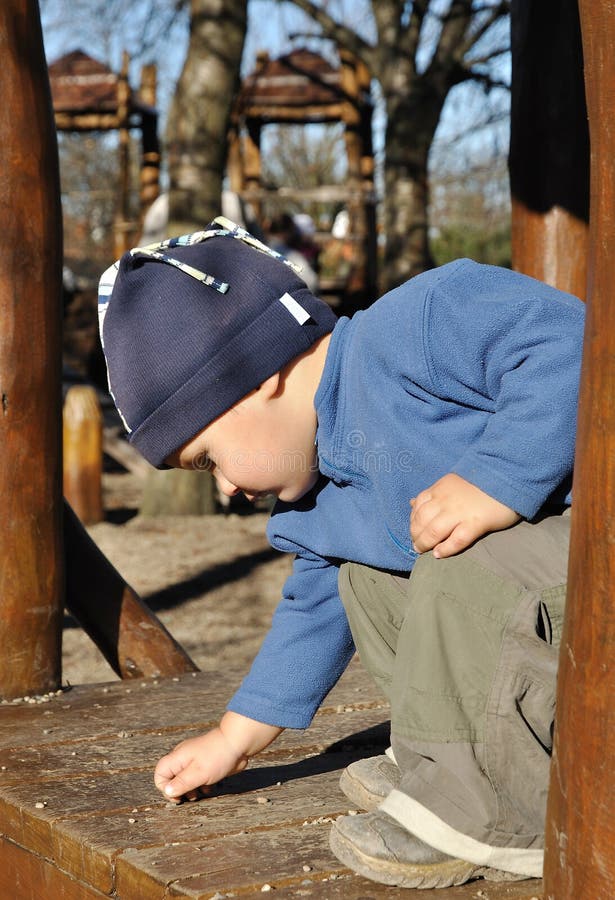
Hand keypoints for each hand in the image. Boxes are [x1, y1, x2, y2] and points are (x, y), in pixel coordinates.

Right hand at [153, 711, 282, 801]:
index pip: (160, 773)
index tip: (177, 796)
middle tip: (190, 797)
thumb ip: (181, 783)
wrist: (238, 743)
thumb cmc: (216, 757)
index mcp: (178, 758)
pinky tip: (209, 788)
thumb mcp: (197, 774)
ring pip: (186, 779)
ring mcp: (195, 760)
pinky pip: (198, 777)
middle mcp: (184, 758)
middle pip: (172, 778)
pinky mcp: (206, 763)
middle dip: (179, 790)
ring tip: (200, 794)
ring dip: (191, 789)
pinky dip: (201, 784)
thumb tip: (167, 792)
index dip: (164, 787)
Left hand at [410, 473, 519, 558]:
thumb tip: (412, 503)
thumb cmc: (482, 480)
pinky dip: (445, 549)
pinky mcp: (476, 524)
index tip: (414, 529)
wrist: (509, 475)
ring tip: (423, 550)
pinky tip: (439, 554)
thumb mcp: (451, 482)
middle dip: (415, 534)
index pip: (418, 506)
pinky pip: (456, 540)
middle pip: (422, 521)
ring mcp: (460, 513)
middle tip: (417, 544)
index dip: (413, 520)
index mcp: (441, 489)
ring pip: (434, 531)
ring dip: (424, 543)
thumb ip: (434, 493)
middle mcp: (446, 501)